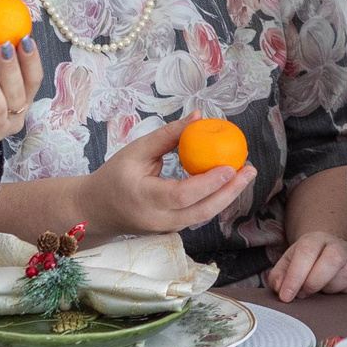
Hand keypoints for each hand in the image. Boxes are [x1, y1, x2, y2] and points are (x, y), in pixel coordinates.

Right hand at [79, 121, 255, 238]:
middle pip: (202, 211)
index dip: (210, 182)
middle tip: (250, 170)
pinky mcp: (172, 229)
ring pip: (204, 216)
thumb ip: (168, 135)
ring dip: (227, 196)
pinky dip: (215, 200)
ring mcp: (166, 229)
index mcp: (145, 199)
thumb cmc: (113, 176)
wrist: (96, 210)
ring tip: (245, 175)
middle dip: (231, 192)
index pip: (183, 194)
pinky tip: (228, 183)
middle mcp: (158, 219)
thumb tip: (198, 116)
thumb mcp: (135, 151)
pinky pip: (198, 215)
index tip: (231, 166)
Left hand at [268, 229, 346, 300]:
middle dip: (314, 282)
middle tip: (304, 294)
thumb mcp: (288, 267)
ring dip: (332, 289)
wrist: (332, 260)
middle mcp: (340, 245)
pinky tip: (338, 294)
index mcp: (317, 239)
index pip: (307, 251)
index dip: (295, 275)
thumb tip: (281, 288)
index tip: (286, 296)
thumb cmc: (309, 266)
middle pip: (333, 259)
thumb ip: (279, 277)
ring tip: (323, 291)